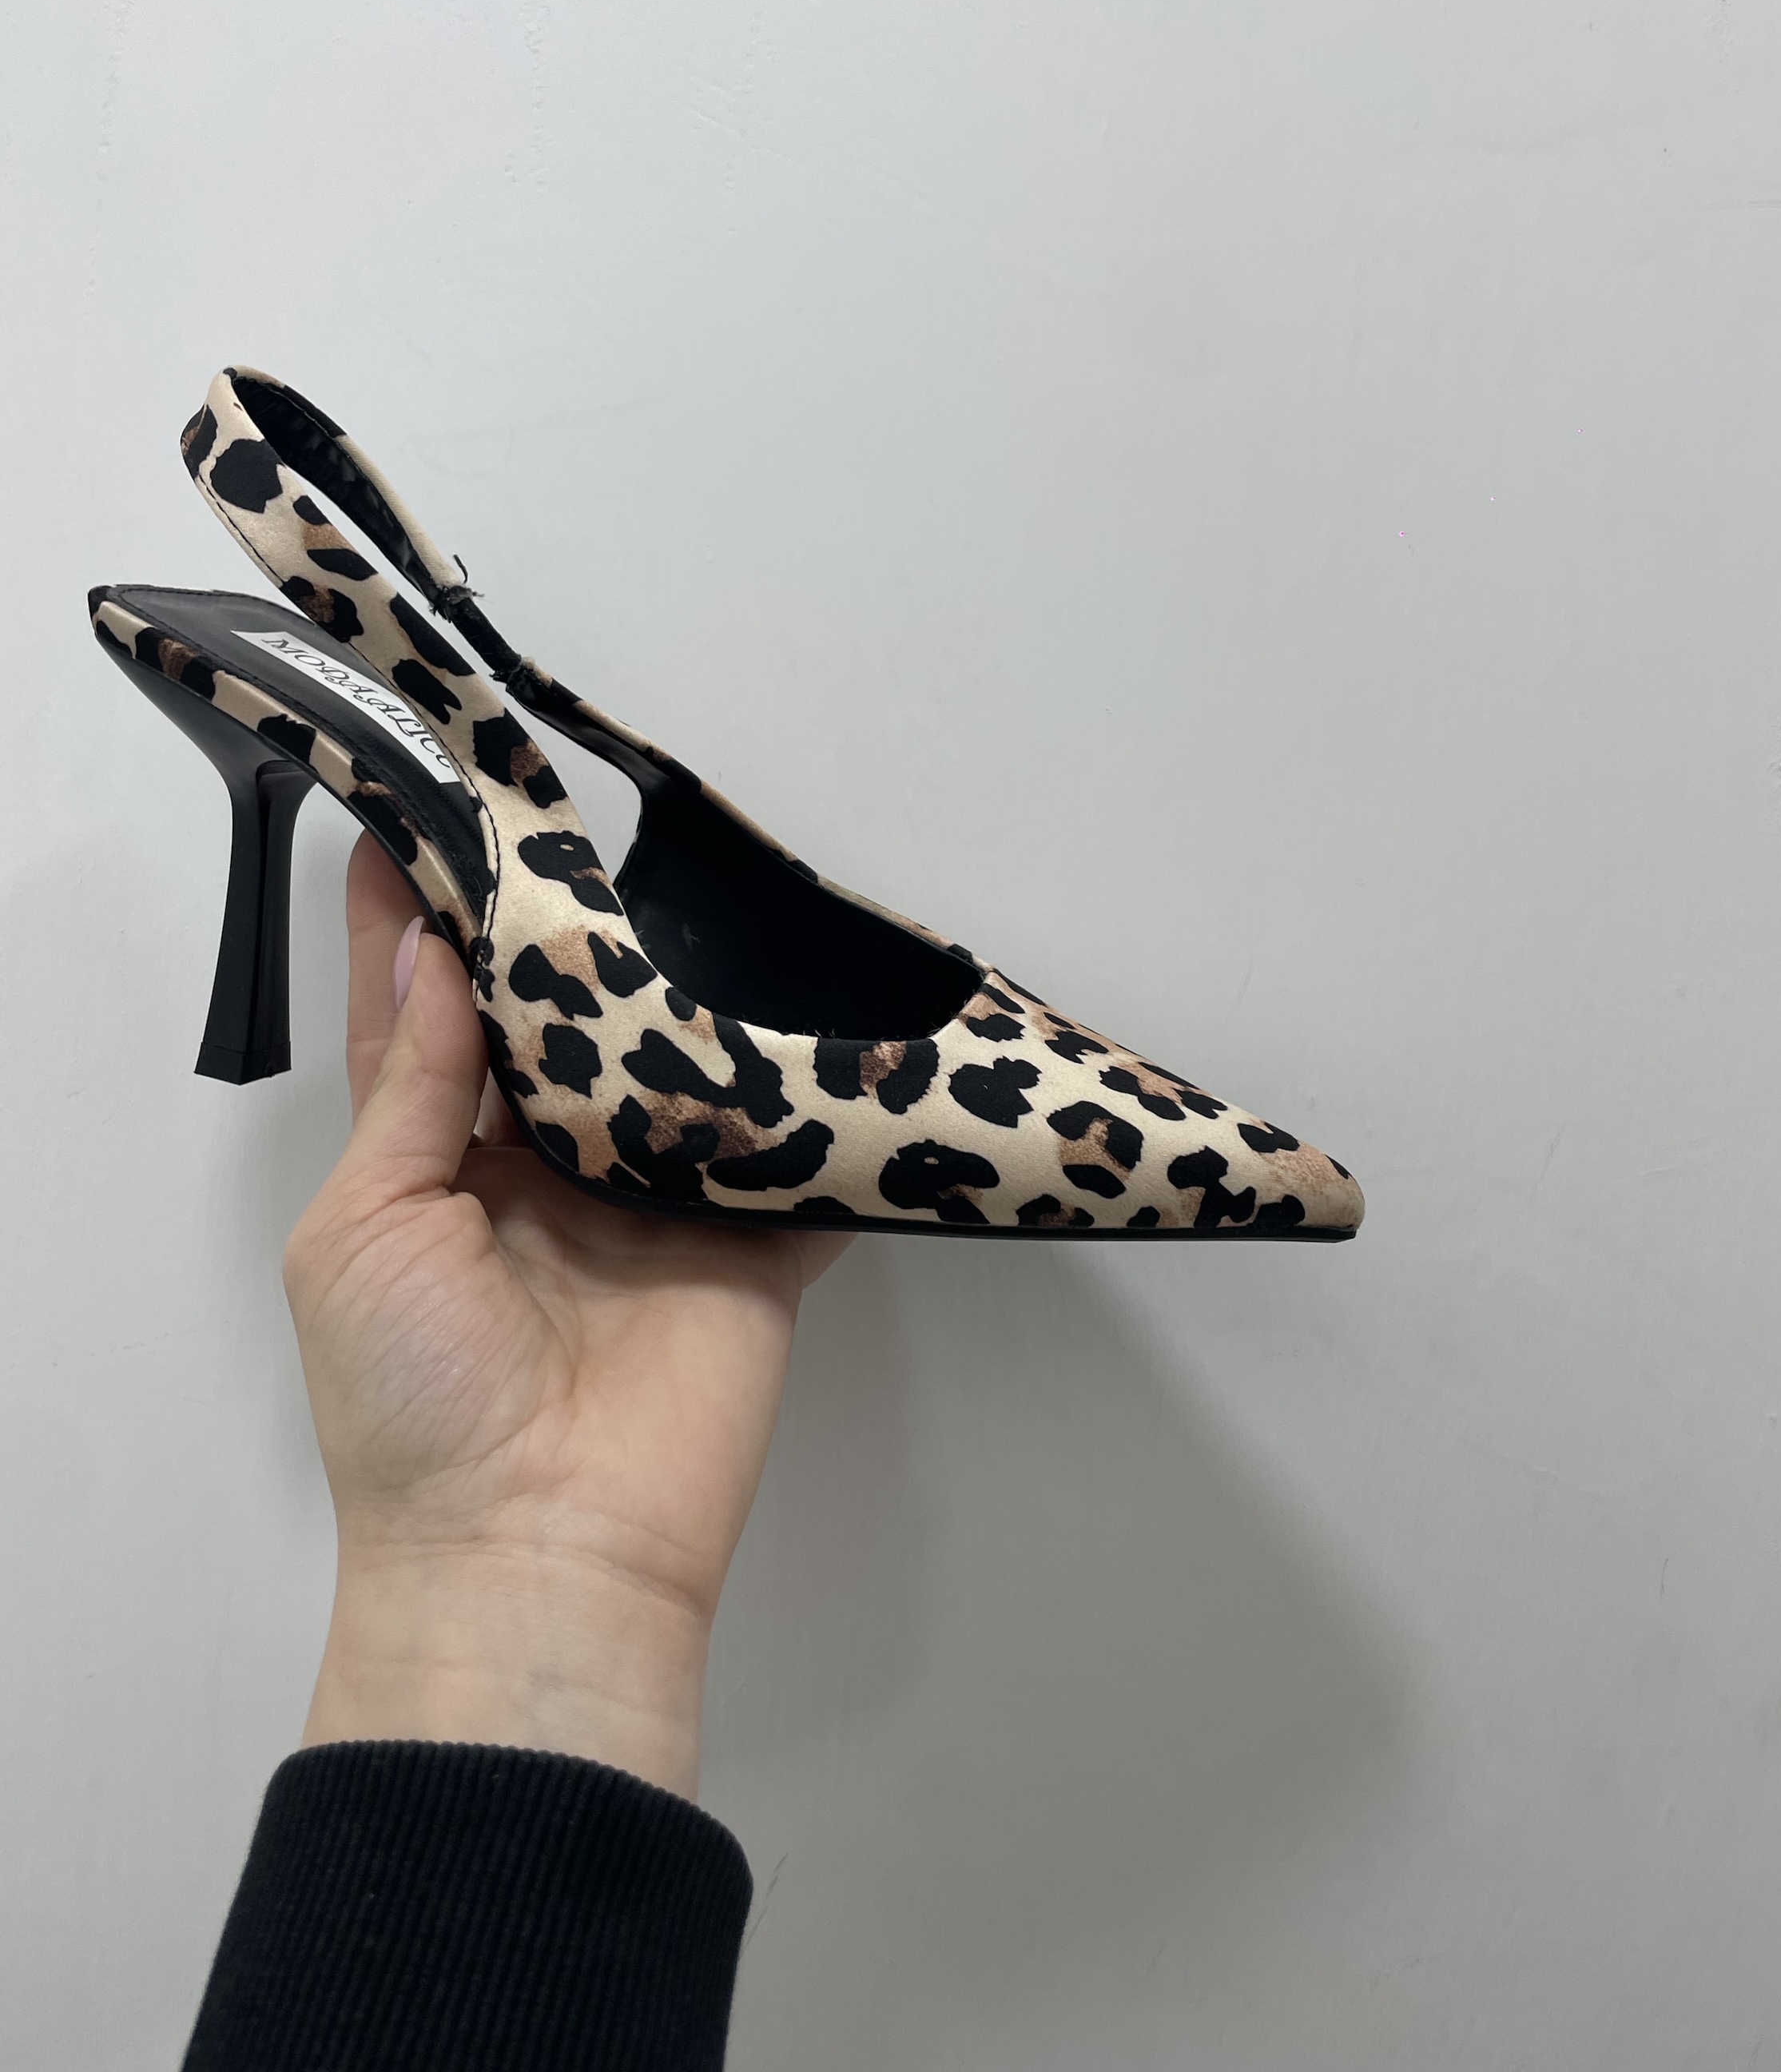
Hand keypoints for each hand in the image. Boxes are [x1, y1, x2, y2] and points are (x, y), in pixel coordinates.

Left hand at [286, 835, 848, 1798]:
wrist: (541, 1557)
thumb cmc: (413, 1398)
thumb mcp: (362, 1234)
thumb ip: (410, 1092)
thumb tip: (430, 953)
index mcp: (439, 1167)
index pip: (429, 1018)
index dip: (421, 924)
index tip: (425, 811)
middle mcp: (549, 1169)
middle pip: (564, 1026)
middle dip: (569, 935)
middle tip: (580, 817)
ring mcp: (658, 1203)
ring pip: (678, 1067)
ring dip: (687, 989)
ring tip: (699, 872)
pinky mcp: (753, 1243)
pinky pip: (791, 1151)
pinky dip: (815, 1092)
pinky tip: (832, 998)